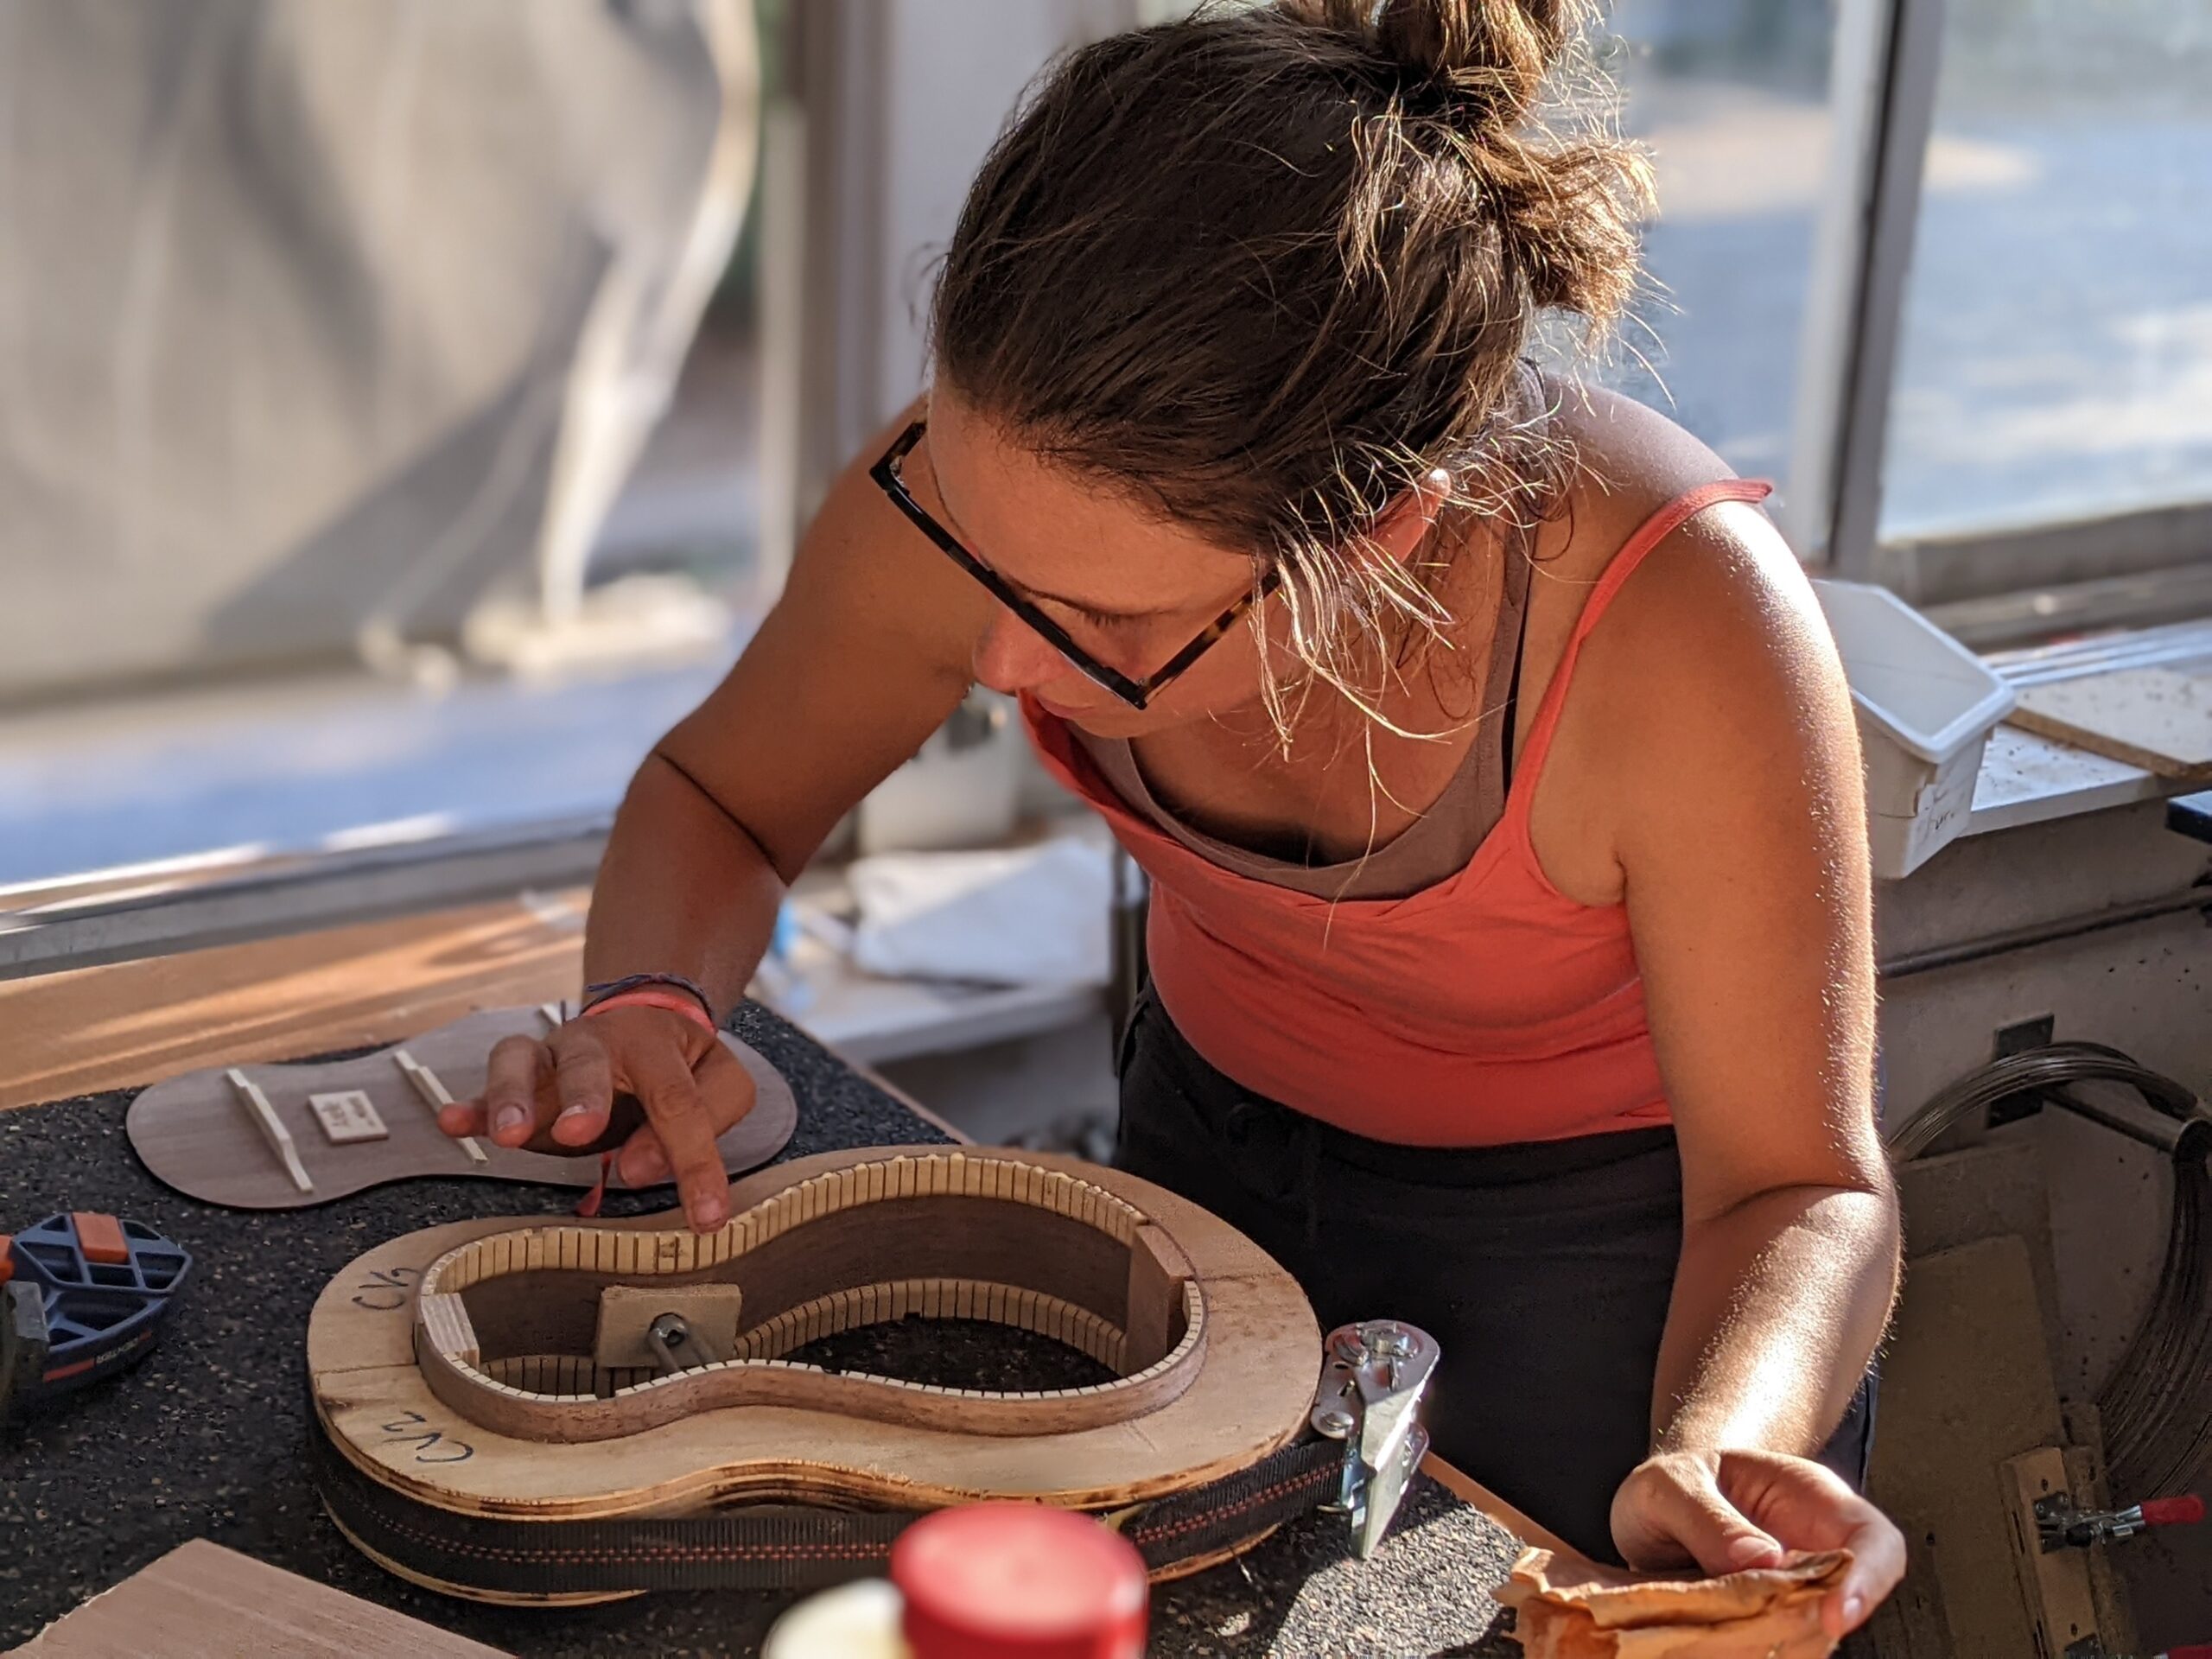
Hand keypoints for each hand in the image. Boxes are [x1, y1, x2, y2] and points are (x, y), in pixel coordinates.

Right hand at [439, 1007, 757, 1232]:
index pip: (679, 1104)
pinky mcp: (521, 1074)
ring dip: (512, 1097)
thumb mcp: (720, 1080)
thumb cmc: (680, 1064)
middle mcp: (598, 1044)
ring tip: (508, 1136)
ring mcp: (552, 1056)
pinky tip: (453, 1123)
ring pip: (523, 1062)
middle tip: (579, 1133)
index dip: (695, 1162)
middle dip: (583, 1098)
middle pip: (589, 1064)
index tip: (706, 1217)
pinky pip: (488, 1082)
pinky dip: (471, 1106)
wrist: (643, 1018)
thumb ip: (706, 1117)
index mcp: (656, 1045)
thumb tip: (641, 1165)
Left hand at [1610, 1447, 1904, 1636]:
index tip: (1833, 1617)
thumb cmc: (1675, 1484)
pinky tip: (1710, 1641)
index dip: (1869, 1580)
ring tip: (1714, 1626)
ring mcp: (1795, 1594)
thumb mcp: (1670, 1481)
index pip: (1875, 1540)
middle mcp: (1814, 1552)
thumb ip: (1705, 1513)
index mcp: (1810, 1499)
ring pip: (1812, 1636)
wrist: (1657, 1509)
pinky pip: (1774, 1648)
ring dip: (1772, 1642)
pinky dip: (1747, 1651)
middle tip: (1745, 1625)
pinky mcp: (1769, 1625)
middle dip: (1808, 1624)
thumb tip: (1760, 1558)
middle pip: (1847, 1601)